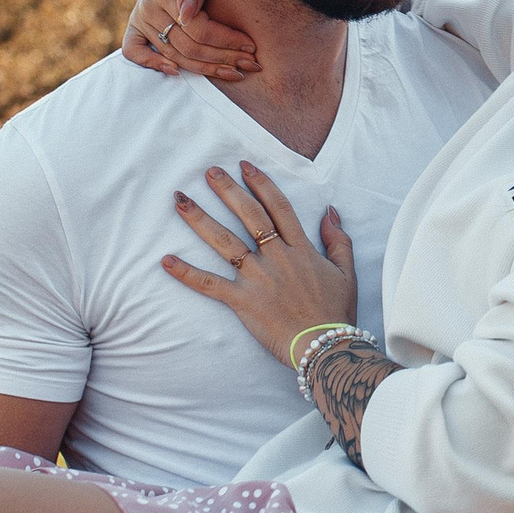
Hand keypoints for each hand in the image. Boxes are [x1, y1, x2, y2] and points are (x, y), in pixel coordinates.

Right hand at [120, 0, 258, 81]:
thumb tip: (187, 13)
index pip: (199, 29)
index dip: (226, 41)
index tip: (250, 47)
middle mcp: (149, 8)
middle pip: (189, 47)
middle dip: (223, 58)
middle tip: (251, 64)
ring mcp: (141, 18)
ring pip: (173, 54)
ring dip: (204, 68)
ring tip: (234, 73)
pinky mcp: (135, 25)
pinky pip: (133, 51)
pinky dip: (151, 64)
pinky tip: (177, 72)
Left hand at [162, 160, 358, 365]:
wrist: (325, 346)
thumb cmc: (336, 311)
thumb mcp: (346, 271)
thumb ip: (338, 239)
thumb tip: (330, 211)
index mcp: (300, 249)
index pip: (278, 207)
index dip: (261, 184)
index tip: (245, 166)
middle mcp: (276, 257)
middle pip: (249, 216)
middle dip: (228, 190)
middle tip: (209, 171)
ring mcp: (257, 278)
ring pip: (224, 242)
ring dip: (200, 219)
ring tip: (180, 200)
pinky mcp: (242, 301)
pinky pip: (210, 285)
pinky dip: (187, 274)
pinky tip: (167, 260)